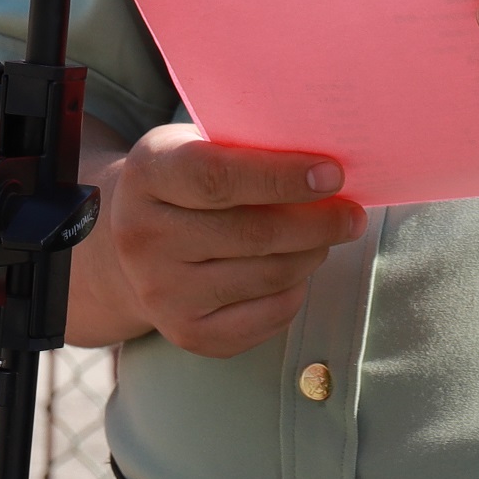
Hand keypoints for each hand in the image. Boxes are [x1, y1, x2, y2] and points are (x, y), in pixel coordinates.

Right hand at [102, 126, 362, 357]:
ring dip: (311, 255)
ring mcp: (162, 292)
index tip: (333, 175)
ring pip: (266, 277)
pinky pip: (265, 317)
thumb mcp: (195, 145)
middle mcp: (144, 237)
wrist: (127, 249)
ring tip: (327, 237)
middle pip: (252, 234)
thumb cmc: (184, 184)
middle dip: (317, 224)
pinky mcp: (186, 333)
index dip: (281, 177)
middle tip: (352, 215)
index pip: (219, 178)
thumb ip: (245, 148)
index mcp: (148, 175)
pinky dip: (295, 291)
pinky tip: (297, 269)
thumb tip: (325, 164)